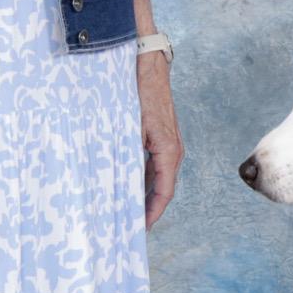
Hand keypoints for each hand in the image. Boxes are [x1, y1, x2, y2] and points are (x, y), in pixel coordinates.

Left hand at [138, 56, 182, 226]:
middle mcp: (172, 150)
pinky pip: (153, 165)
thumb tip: (120, 181)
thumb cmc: (140, 92)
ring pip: (157, 178)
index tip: (140, 229)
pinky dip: (142, 179)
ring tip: (125, 210)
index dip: (153, 213)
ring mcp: (167, 144)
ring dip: (144, 194)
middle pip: (162, 189)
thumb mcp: (130, 125)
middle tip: (128, 226)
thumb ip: (128, 153)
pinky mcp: (159, 137)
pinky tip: (126, 184)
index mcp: (169, 151)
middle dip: (147, 209)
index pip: (165, 192)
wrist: (146, 63)